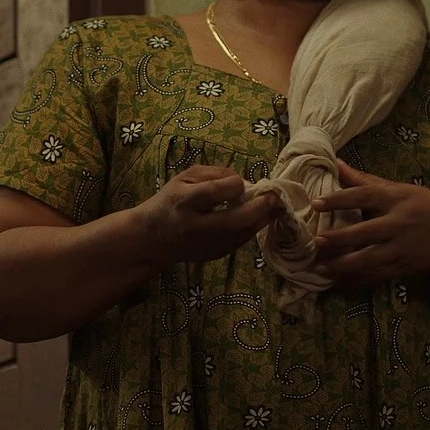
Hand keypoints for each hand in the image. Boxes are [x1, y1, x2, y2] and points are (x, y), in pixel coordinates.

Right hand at [137, 165, 285, 265]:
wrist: (153, 238)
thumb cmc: (170, 201)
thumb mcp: (185, 178)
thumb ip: (215, 174)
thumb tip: (244, 181)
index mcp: (184, 202)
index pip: (215, 192)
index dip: (234, 184)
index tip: (238, 181)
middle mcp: (196, 226)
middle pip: (236, 220)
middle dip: (260, 207)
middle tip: (275, 196)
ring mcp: (207, 244)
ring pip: (243, 233)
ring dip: (263, 218)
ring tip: (275, 205)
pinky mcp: (216, 255)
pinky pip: (241, 240)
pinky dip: (253, 227)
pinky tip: (259, 216)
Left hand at [307, 161, 429, 285]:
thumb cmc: (429, 205)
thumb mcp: (402, 189)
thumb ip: (367, 180)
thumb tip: (336, 163)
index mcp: (398, 197)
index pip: (364, 196)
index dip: (339, 199)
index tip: (316, 204)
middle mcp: (400, 222)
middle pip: (366, 231)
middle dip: (340, 238)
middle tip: (316, 242)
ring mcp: (404, 247)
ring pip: (370, 258)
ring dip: (344, 264)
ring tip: (320, 267)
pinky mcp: (406, 266)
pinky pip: (377, 275)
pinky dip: (357, 280)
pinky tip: (338, 282)